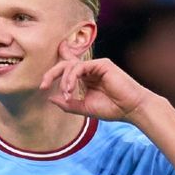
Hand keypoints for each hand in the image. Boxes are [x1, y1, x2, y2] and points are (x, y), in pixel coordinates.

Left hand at [40, 43, 155, 121]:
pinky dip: (72, 77)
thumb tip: (50, 98)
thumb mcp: (85, 108)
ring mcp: (96, 65)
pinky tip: (71, 89)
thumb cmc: (112, 109)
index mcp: (86, 78)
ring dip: (65, 79)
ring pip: (71, 65)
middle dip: (52, 73)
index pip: (68, 68)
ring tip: (67, 94)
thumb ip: (68, 104)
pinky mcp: (102, 64)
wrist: (131, 110)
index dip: (54, 70)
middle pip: (65, 64)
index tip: (43, 84)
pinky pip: (80, 67)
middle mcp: (90, 70)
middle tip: (43, 85)